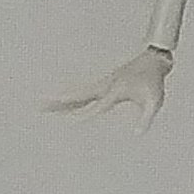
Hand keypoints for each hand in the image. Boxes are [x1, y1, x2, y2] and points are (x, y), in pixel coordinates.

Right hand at [45, 46, 170, 131]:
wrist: (153, 59)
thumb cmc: (154, 81)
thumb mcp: (154, 101)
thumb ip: (146, 118)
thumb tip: (137, 134)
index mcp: (115, 91)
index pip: (97, 106)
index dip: (84, 114)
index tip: (69, 121)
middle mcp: (105, 86)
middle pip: (77, 96)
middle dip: (58, 103)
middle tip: (39, 107)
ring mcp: (102, 83)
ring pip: (76, 93)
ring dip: (59, 99)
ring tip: (41, 105)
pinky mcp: (103, 82)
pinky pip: (82, 91)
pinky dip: (69, 97)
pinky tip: (60, 101)